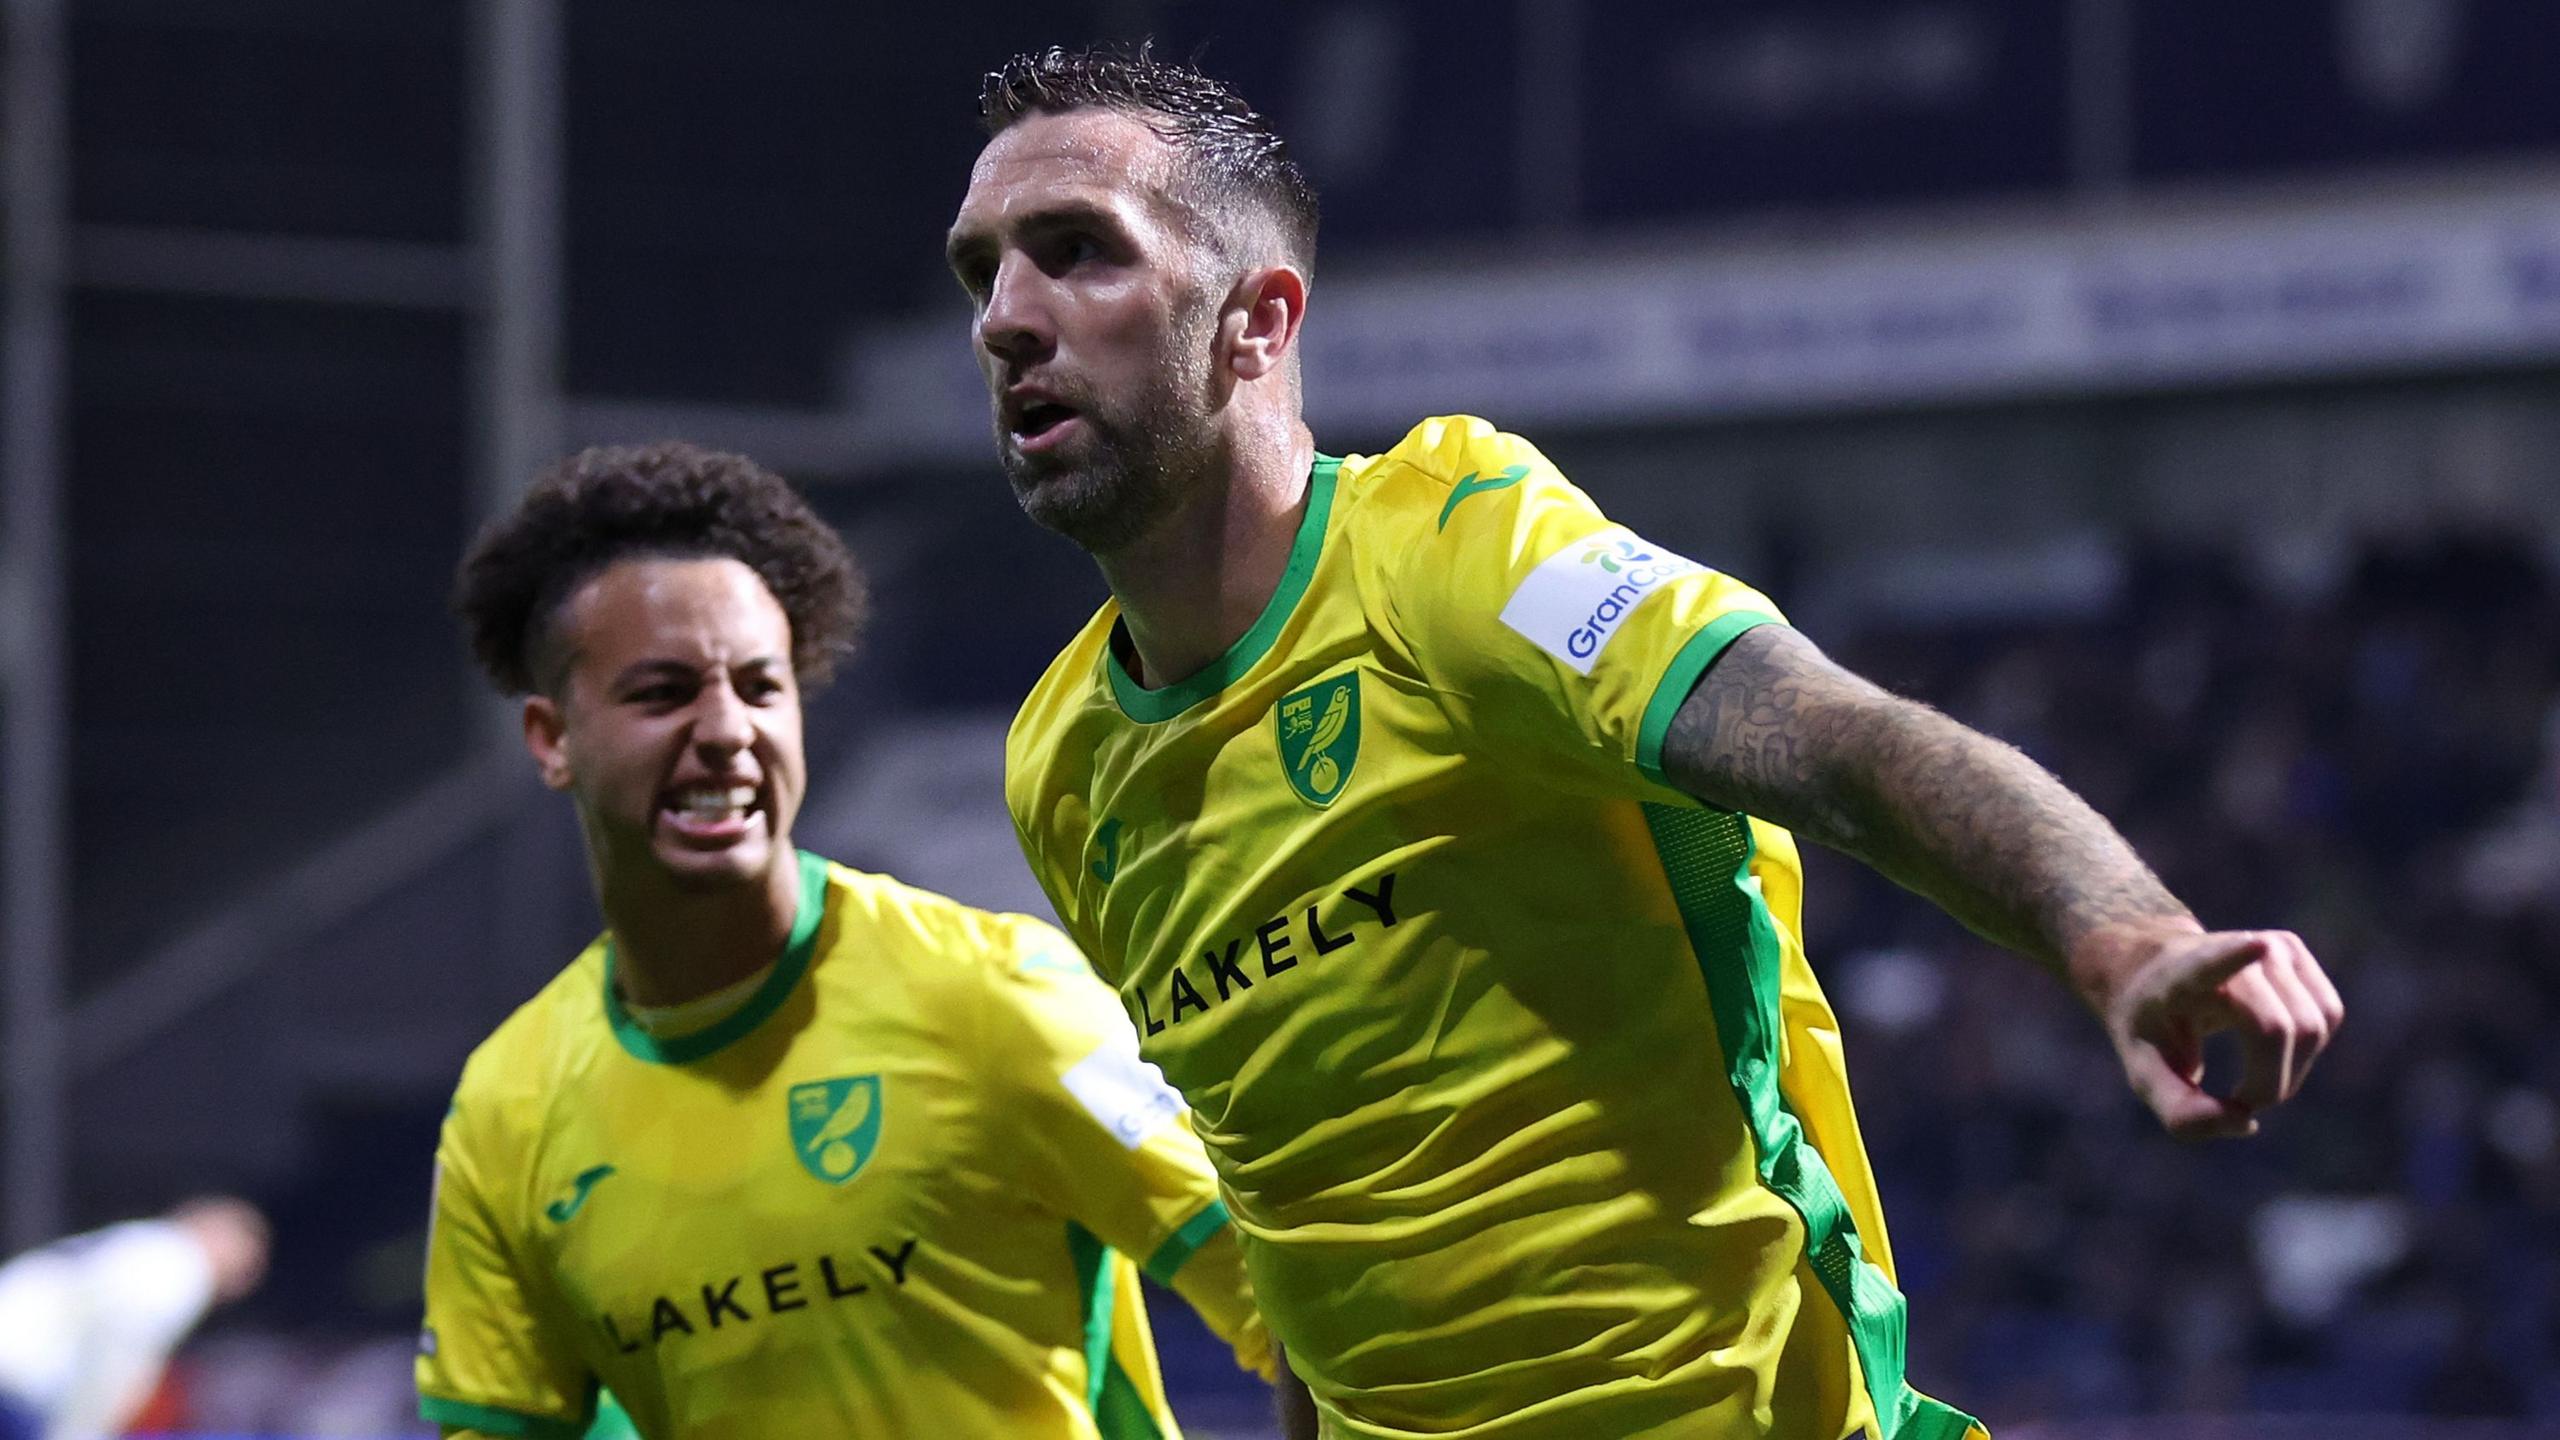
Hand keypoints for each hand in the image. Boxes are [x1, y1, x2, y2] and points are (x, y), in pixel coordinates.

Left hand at [2076, 925, 2343, 1138]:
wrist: (2152, 972)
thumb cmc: (2151, 1028)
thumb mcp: (2146, 1074)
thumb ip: (2182, 1112)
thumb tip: (2247, 1122)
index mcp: (2179, 975)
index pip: (2208, 963)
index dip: (2233, 956)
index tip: (2257, 944)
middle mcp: (2230, 947)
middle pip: (2276, 1031)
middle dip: (2269, 1085)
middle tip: (2238, 1102)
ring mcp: (2268, 944)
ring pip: (2312, 1027)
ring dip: (2291, 1073)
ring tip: (2250, 1082)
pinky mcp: (2295, 951)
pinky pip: (2326, 1017)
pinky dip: (2306, 1052)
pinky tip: (2270, 1054)